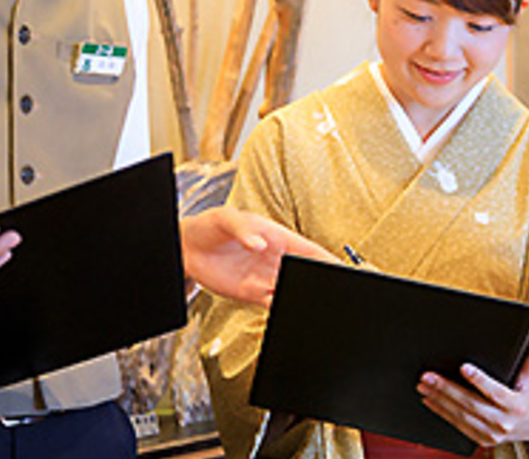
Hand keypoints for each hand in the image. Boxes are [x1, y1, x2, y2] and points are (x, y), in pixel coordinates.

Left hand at [180, 207, 336, 306]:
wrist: (187, 249)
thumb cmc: (209, 226)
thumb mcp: (226, 219)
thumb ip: (243, 230)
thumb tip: (260, 244)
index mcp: (277, 237)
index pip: (309, 250)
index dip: (327, 260)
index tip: (342, 269)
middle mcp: (276, 259)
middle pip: (306, 273)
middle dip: (321, 281)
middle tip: (332, 291)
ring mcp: (266, 278)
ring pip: (293, 290)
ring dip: (304, 296)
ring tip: (316, 305)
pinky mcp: (252, 294)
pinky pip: (274, 304)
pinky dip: (283, 308)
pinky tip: (289, 310)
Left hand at [417, 330, 528, 446]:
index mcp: (516, 405)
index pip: (495, 391)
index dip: (479, 380)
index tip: (463, 367)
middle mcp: (503, 421)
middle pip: (470, 404)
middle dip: (446, 389)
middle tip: (428, 376)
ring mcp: (492, 433)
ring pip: (461, 416)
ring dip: (439, 401)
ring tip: (424, 386)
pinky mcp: (483, 440)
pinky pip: (459, 426)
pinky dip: (443, 413)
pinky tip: (430, 401)